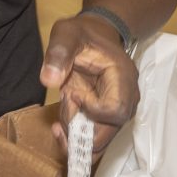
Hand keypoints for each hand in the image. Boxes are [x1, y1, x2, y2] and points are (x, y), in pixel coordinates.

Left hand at [40, 12, 138, 156]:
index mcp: (122, 76)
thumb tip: (49, 80)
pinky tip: (60, 127)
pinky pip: (94, 140)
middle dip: (79, 131)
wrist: (94, 36)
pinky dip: (76, 140)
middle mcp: (127, 98)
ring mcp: (118, 111)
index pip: (117, 110)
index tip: (71, 94)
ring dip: (74, 136)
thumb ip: (58, 53)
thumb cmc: (82, 34)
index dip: (92, 111)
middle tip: (60, 114)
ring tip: (59, 117)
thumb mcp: (66, 34)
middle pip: (109, 132)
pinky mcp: (106, 118)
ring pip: (100, 142)